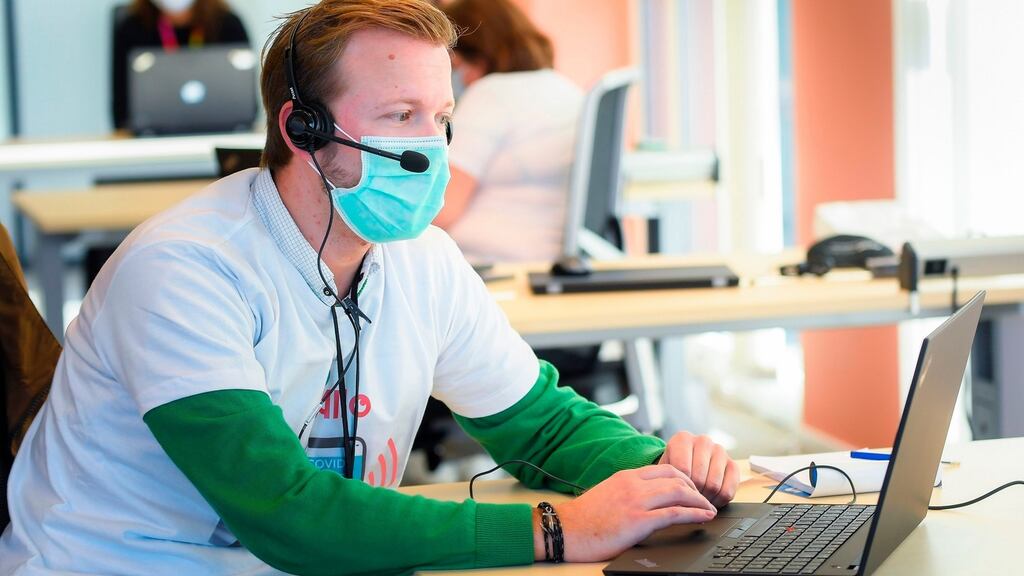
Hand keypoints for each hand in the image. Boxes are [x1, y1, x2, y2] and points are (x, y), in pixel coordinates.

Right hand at [534, 465, 716, 561]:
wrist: (565, 530)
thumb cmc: (584, 518)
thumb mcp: (609, 494)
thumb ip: (629, 492)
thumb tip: (648, 500)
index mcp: (627, 476)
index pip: (665, 468)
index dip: (685, 478)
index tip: (693, 489)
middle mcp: (633, 484)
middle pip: (677, 478)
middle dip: (696, 489)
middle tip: (705, 500)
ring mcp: (636, 501)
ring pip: (680, 492)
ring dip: (700, 501)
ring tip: (710, 510)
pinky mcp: (638, 520)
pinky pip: (674, 513)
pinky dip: (694, 514)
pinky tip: (704, 517)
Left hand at [658, 431, 738, 507]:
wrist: (686, 464)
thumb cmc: (673, 469)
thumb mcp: (664, 471)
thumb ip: (667, 480)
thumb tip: (674, 500)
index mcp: (682, 439)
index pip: (683, 470)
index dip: (680, 488)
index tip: (676, 495)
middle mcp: (703, 441)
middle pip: (699, 479)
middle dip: (692, 495)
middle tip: (687, 501)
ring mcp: (720, 451)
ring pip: (714, 486)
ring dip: (705, 500)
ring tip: (697, 501)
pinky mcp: (733, 464)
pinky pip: (728, 491)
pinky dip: (719, 501)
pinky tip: (710, 500)